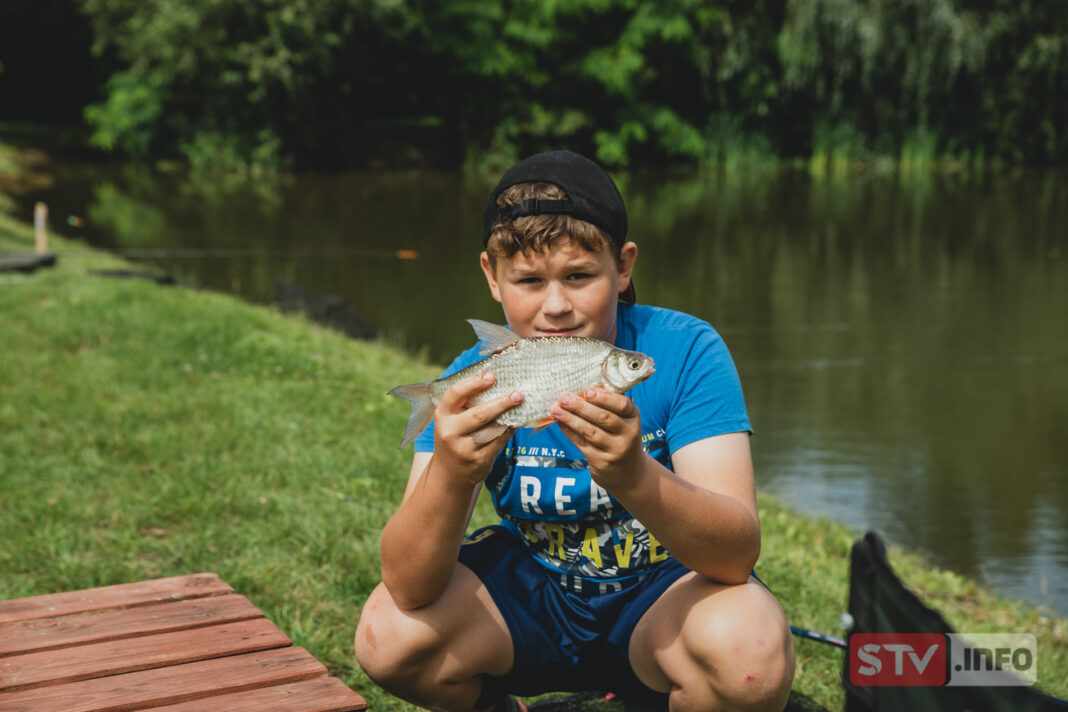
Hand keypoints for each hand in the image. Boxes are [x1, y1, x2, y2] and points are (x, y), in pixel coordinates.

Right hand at [433, 371, 520, 486]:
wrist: (449, 473)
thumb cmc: (454, 436)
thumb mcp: (451, 418)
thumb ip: (466, 402)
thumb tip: (493, 377)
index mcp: (442, 415)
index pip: (455, 394)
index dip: (473, 383)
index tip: (491, 375)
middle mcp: (450, 432)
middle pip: (479, 414)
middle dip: (500, 403)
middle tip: (517, 394)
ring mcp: (464, 449)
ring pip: (492, 429)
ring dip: (508, 417)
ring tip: (521, 404)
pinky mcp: (479, 461)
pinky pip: (499, 442)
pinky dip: (509, 430)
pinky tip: (516, 421)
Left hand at [550, 387, 644, 491]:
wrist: (628, 472)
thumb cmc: (619, 437)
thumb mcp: (622, 421)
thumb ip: (607, 406)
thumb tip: (579, 392)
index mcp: (633, 418)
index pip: (622, 405)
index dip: (605, 398)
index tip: (587, 391)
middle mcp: (628, 435)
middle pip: (603, 418)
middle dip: (581, 407)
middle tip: (564, 397)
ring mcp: (616, 451)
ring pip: (590, 432)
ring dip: (571, 419)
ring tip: (555, 409)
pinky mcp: (602, 463)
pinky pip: (583, 444)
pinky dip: (570, 432)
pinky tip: (560, 423)